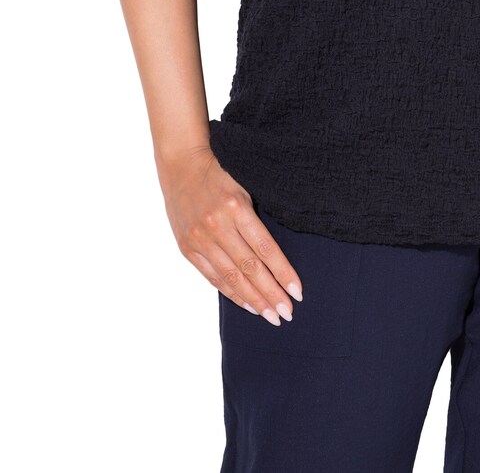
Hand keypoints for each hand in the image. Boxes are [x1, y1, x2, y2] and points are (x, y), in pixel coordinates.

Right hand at [157, 145, 303, 326]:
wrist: (182, 163)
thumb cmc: (221, 171)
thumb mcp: (245, 184)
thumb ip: (258, 215)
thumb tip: (281, 252)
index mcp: (236, 207)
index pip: (265, 249)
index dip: (283, 272)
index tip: (298, 292)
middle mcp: (217, 225)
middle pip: (250, 268)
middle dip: (271, 294)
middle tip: (288, 313)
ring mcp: (200, 238)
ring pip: (232, 277)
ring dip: (254, 300)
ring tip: (271, 316)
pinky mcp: (188, 247)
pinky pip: (213, 276)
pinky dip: (231, 292)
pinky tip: (247, 304)